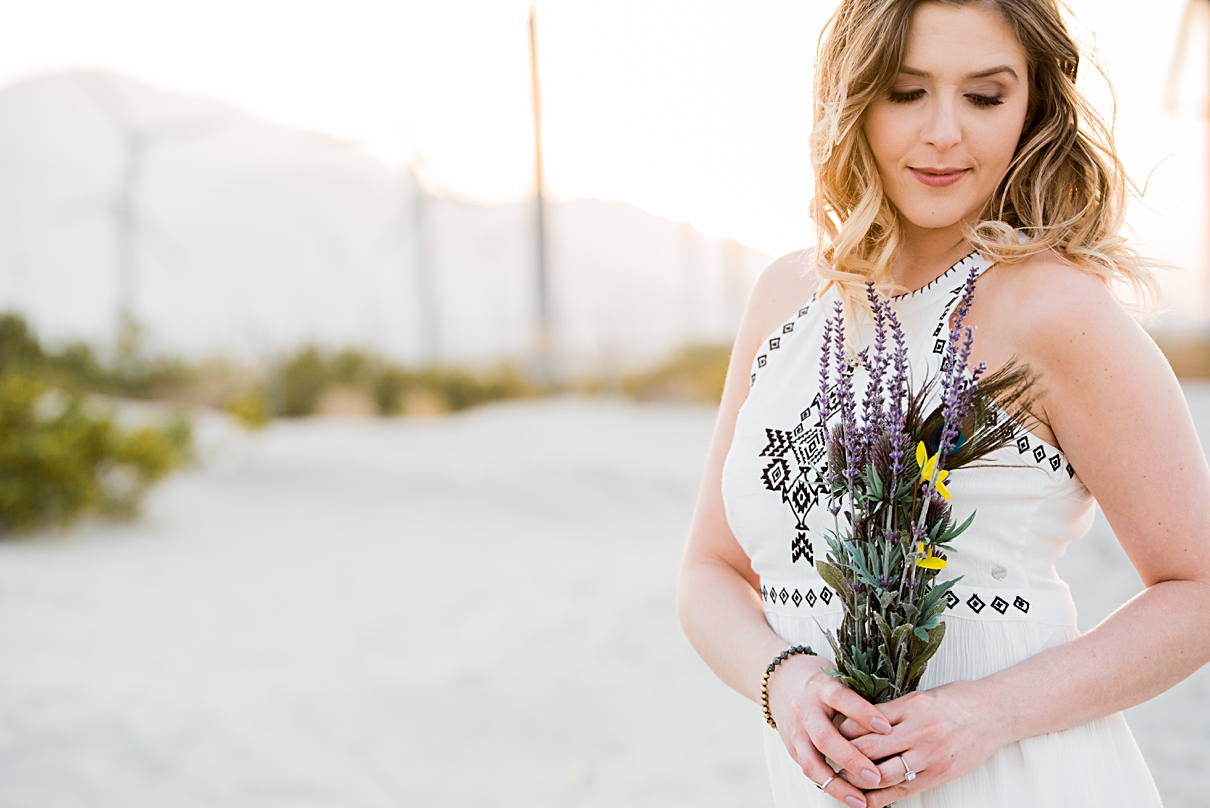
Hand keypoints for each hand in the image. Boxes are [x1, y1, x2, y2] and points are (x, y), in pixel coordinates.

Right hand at [765, 654, 893, 807]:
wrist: (781, 682)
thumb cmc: (820, 682)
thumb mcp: (839, 679)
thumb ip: (859, 698)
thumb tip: (892, 721)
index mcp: (820, 687)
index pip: (841, 698)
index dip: (863, 713)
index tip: (887, 728)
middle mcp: (805, 710)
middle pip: (825, 737)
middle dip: (851, 760)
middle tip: (876, 777)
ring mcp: (796, 732)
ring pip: (812, 763)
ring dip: (837, 785)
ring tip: (861, 801)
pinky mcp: (792, 748)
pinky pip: (810, 771)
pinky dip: (829, 787)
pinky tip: (849, 797)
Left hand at [838, 680, 1009, 807]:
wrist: (995, 714)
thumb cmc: (957, 700)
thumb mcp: (921, 696)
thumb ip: (892, 710)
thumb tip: (859, 720)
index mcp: (911, 706)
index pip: (865, 720)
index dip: (844, 729)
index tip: (830, 732)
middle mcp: (919, 732)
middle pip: (869, 748)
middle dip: (844, 756)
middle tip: (825, 758)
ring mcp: (929, 756)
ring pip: (882, 773)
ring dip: (858, 779)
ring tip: (840, 779)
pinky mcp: (938, 775)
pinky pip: (903, 790)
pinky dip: (881, 797)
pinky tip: (866, 800)